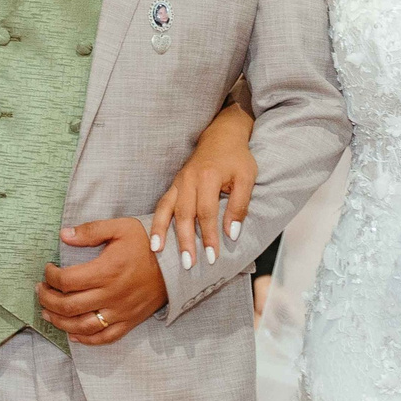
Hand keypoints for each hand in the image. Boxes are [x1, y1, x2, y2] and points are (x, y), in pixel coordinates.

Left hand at [38, 218, 167, 345]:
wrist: (178, 265)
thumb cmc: (148, 244)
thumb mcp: (121, 228)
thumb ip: (91, 231)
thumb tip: (64, 235)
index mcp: (107, 271)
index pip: (66, 281)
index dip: (50, 277)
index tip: (48, 269)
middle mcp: (111, 295)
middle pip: (68, 306)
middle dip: (47, 300)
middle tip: (41, 292)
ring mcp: (120, 311)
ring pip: (82, 326)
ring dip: (60, 322)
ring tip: (48, 313)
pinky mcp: (129, 321)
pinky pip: (104, 338)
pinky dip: (85, 339)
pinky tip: (72, 334)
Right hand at [149, 106, 255, 269]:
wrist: (221, 136)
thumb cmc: (237, 159)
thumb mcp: (247, 178)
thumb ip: (240, 206)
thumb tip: (232, 234)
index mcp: (209, 177)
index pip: (207, 213)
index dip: (210, 236)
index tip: (213, 257)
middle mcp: (189, 180)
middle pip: (184, 214)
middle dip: (185, 241)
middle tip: (188, 264)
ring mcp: (179, 182)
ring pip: (167, 209)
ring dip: (163, 232)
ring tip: (158, 253)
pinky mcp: (174, 185)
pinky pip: (161, 205)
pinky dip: (155, 222)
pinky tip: (154, 240)